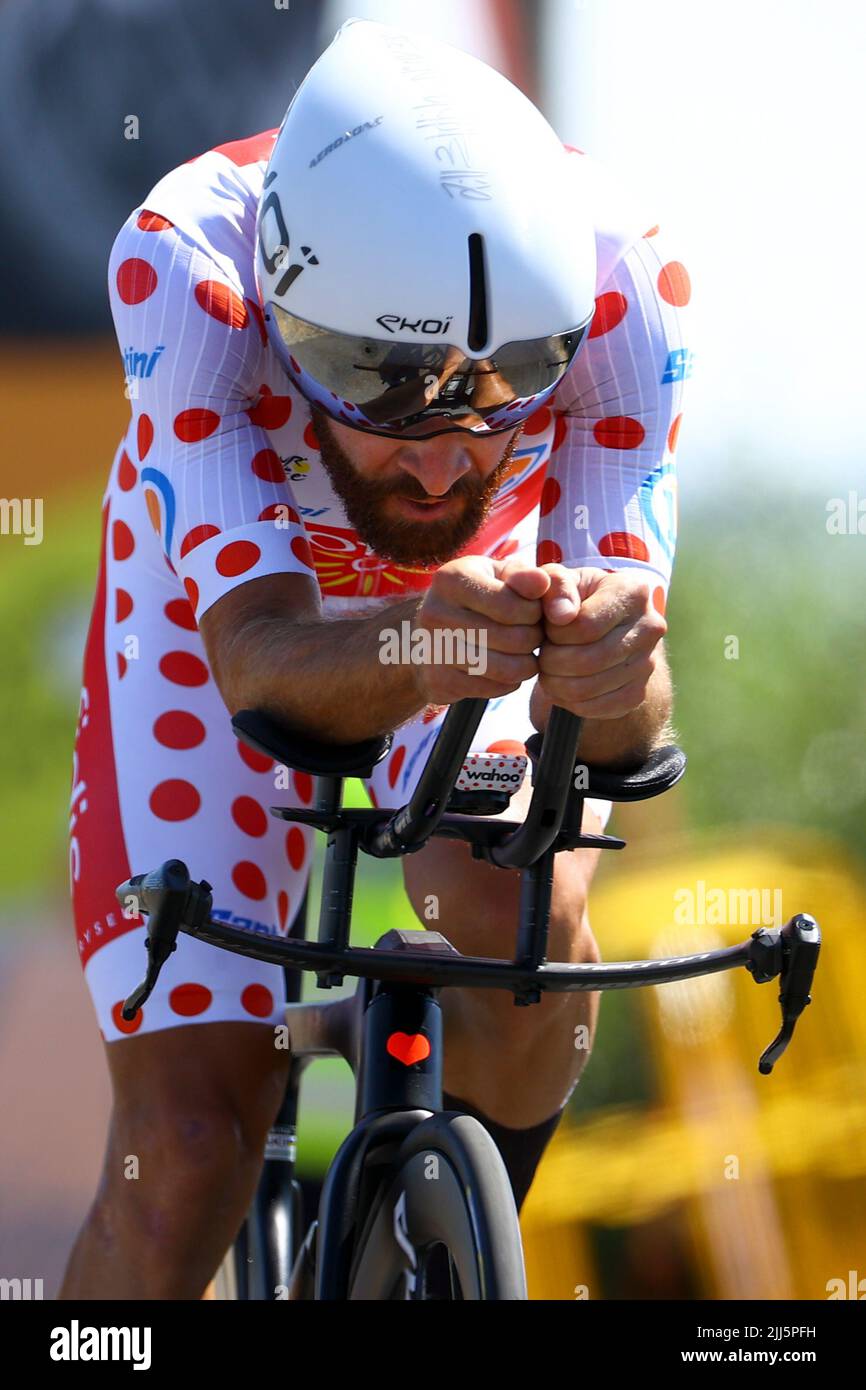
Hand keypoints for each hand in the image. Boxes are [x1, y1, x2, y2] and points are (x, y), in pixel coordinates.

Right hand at [410, 554, 547, 703]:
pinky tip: (505, 666)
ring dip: (527, 663)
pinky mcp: (438, 681)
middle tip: (531, 634)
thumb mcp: (500, 575)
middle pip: (514, 639)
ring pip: (507, 669)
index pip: (513, 606)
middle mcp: (435, 613)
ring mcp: (433, 650)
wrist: (429, 633)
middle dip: (534, 638)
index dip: (535, 611)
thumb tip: (542, 583)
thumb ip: (525, 575)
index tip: (532, 610)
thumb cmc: (478, 595)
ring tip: (524, 652)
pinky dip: (510, 681)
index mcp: (451, 579)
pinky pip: (495, 688)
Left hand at [535, 566, 666, 718]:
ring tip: (548, 670)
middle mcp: (650, 627)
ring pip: (590, 688)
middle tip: (542, 655)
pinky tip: (562, 686)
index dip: (556, 633)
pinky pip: (599, 708)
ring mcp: (648, 663)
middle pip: (589, 660)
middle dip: (553, 661)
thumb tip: (561, 615)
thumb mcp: (560, 580)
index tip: (548, 629)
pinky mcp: (638, 692)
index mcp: (633, 592)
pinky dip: (571, 703)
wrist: (599, 624)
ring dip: (556, 684)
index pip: (586, 626)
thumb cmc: (573, 597)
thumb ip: (555, 586)